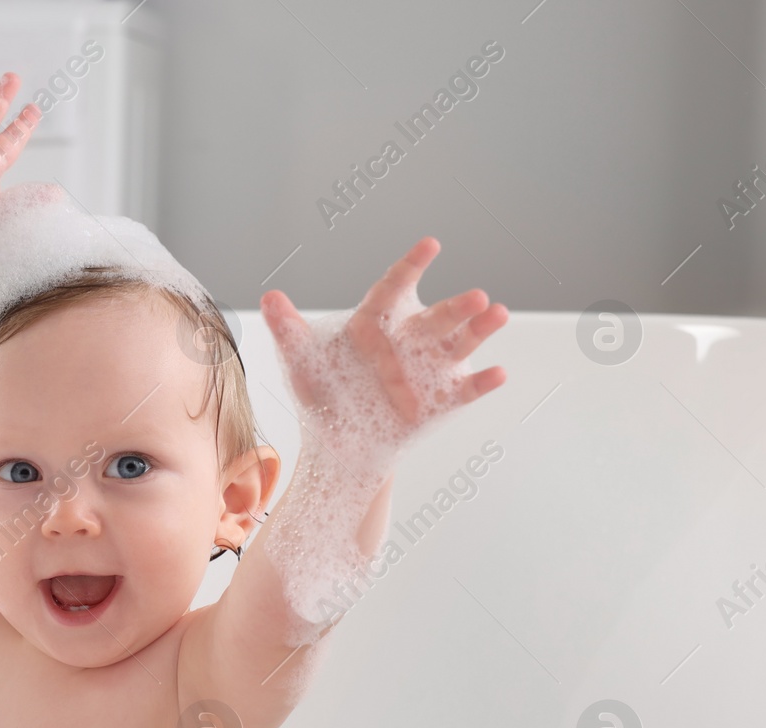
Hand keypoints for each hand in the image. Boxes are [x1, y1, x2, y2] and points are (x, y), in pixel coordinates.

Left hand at [261, 237, 507, 438]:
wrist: (340, 446)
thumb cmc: (321, 394)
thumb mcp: (301, 362)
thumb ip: (287, 329)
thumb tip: (268, 297)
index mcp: (378, 320)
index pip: (395, 287)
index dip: (412, 266)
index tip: (430, 245)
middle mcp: (410, 338)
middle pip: (437, 316)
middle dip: (458, 306)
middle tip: (476, 295)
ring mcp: (430, 367)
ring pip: (460, 343)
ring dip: (479, 329)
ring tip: (496, 314)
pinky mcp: (443, 399)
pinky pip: (466, 388)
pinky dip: (482, 382)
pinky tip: (497, 373)